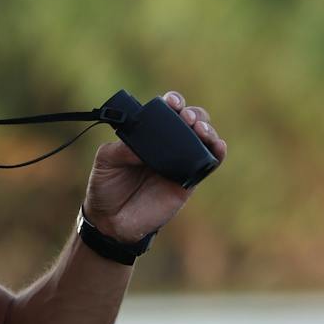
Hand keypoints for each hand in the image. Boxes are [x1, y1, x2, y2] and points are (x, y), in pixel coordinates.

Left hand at [84, 90, 226, 245]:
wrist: (111, 220)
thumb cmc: (106, 187)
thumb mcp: (106, 160)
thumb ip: (121, 148)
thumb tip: (143, 145)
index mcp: (149, 135)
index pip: (167, 112)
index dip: (174, 102)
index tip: (171, 103)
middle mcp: (167, 146)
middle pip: (191, 120)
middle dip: (194, 113)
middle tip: (186, 118)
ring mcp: (180, 162)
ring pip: (204, 139)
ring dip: (208, 129)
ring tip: (200, 130)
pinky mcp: (189, 181)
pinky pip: (209, 164)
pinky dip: (218, 153)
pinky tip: (218, 146)